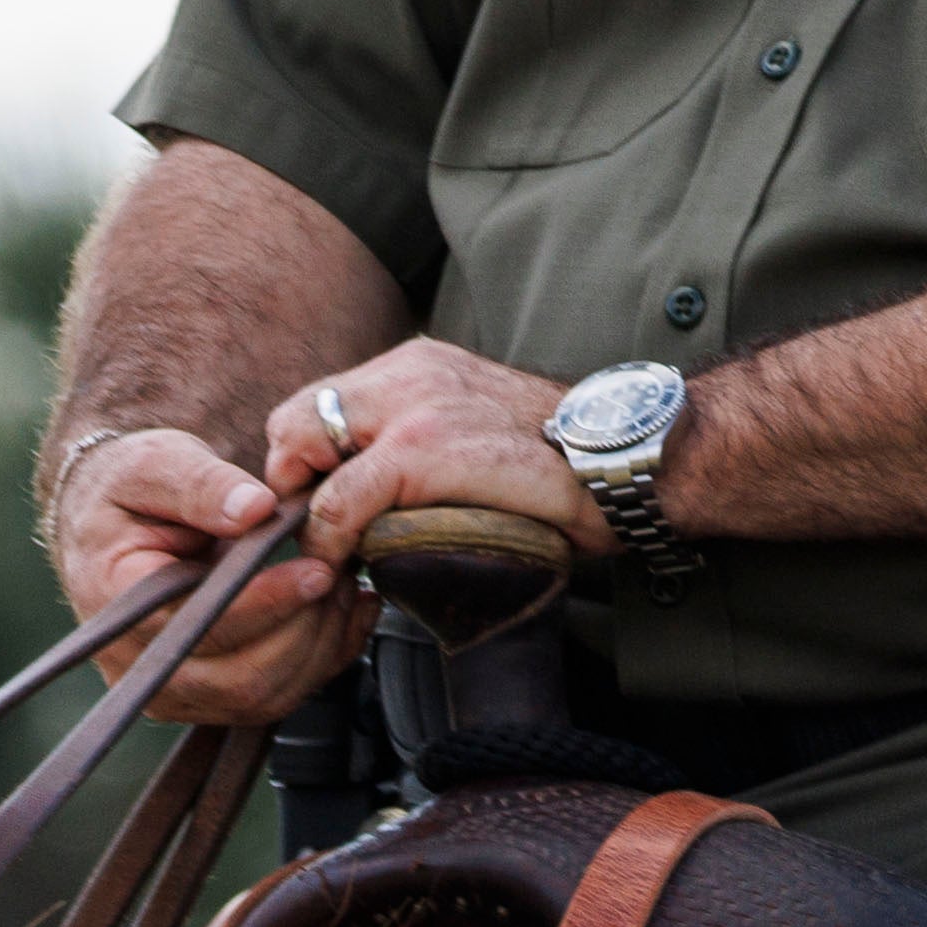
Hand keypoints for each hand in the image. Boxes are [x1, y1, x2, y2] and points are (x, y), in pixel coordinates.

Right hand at [49, 425, 366, 722]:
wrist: (121, 518)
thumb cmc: (133, 488)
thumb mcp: (158, 464)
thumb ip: (202, 485)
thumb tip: (254, 508)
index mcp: (115, 599)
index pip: (200, 624)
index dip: (268, 602)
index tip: (317, 571)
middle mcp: (135, 659)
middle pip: (240, 678)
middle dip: (306, 627)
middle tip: (340, 571)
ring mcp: (171, 687)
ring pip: (265, 696)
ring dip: (320, 644)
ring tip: (341, 584)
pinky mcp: (205, 696)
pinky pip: (276, 698)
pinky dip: (323, 658)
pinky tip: (343, 611)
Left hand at [268, 340, 614, 579]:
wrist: (631, 461)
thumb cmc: (566, 463)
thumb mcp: (481, 428)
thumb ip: (425, 437)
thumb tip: (368, 492)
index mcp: (423, 365)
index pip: (320, 402)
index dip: (306, 457)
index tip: (317, 503)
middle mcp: (410, 373)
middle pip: (296, 419)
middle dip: (295, 479)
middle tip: (316, 529)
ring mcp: (413, 407)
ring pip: (305, 454)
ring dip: (307, 512)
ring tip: (329, 550)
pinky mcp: (421, 449)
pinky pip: (339, 500)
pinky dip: (329, 538)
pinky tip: (345, 561)